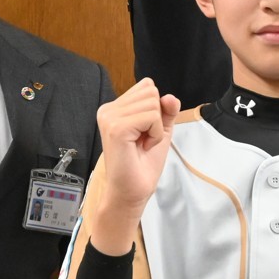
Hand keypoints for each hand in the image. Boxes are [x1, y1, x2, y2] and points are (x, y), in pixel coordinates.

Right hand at [88, 78, 180, 254]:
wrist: (132, 192)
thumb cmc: (142, 165)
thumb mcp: (159, 131)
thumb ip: (166, 111)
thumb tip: (170, 96)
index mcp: (114, 108)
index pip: (146, 86)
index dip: (155, 110)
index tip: (145, 133)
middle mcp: (108, 110)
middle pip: (150, 91)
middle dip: (156, 118)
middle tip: (144, 141)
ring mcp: (110, 118)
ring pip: (152, 103)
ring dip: (156, 128)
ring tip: (142, 145)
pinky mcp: (116, 128)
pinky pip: (151, 116)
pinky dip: (154, 134)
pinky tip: (142, 147)